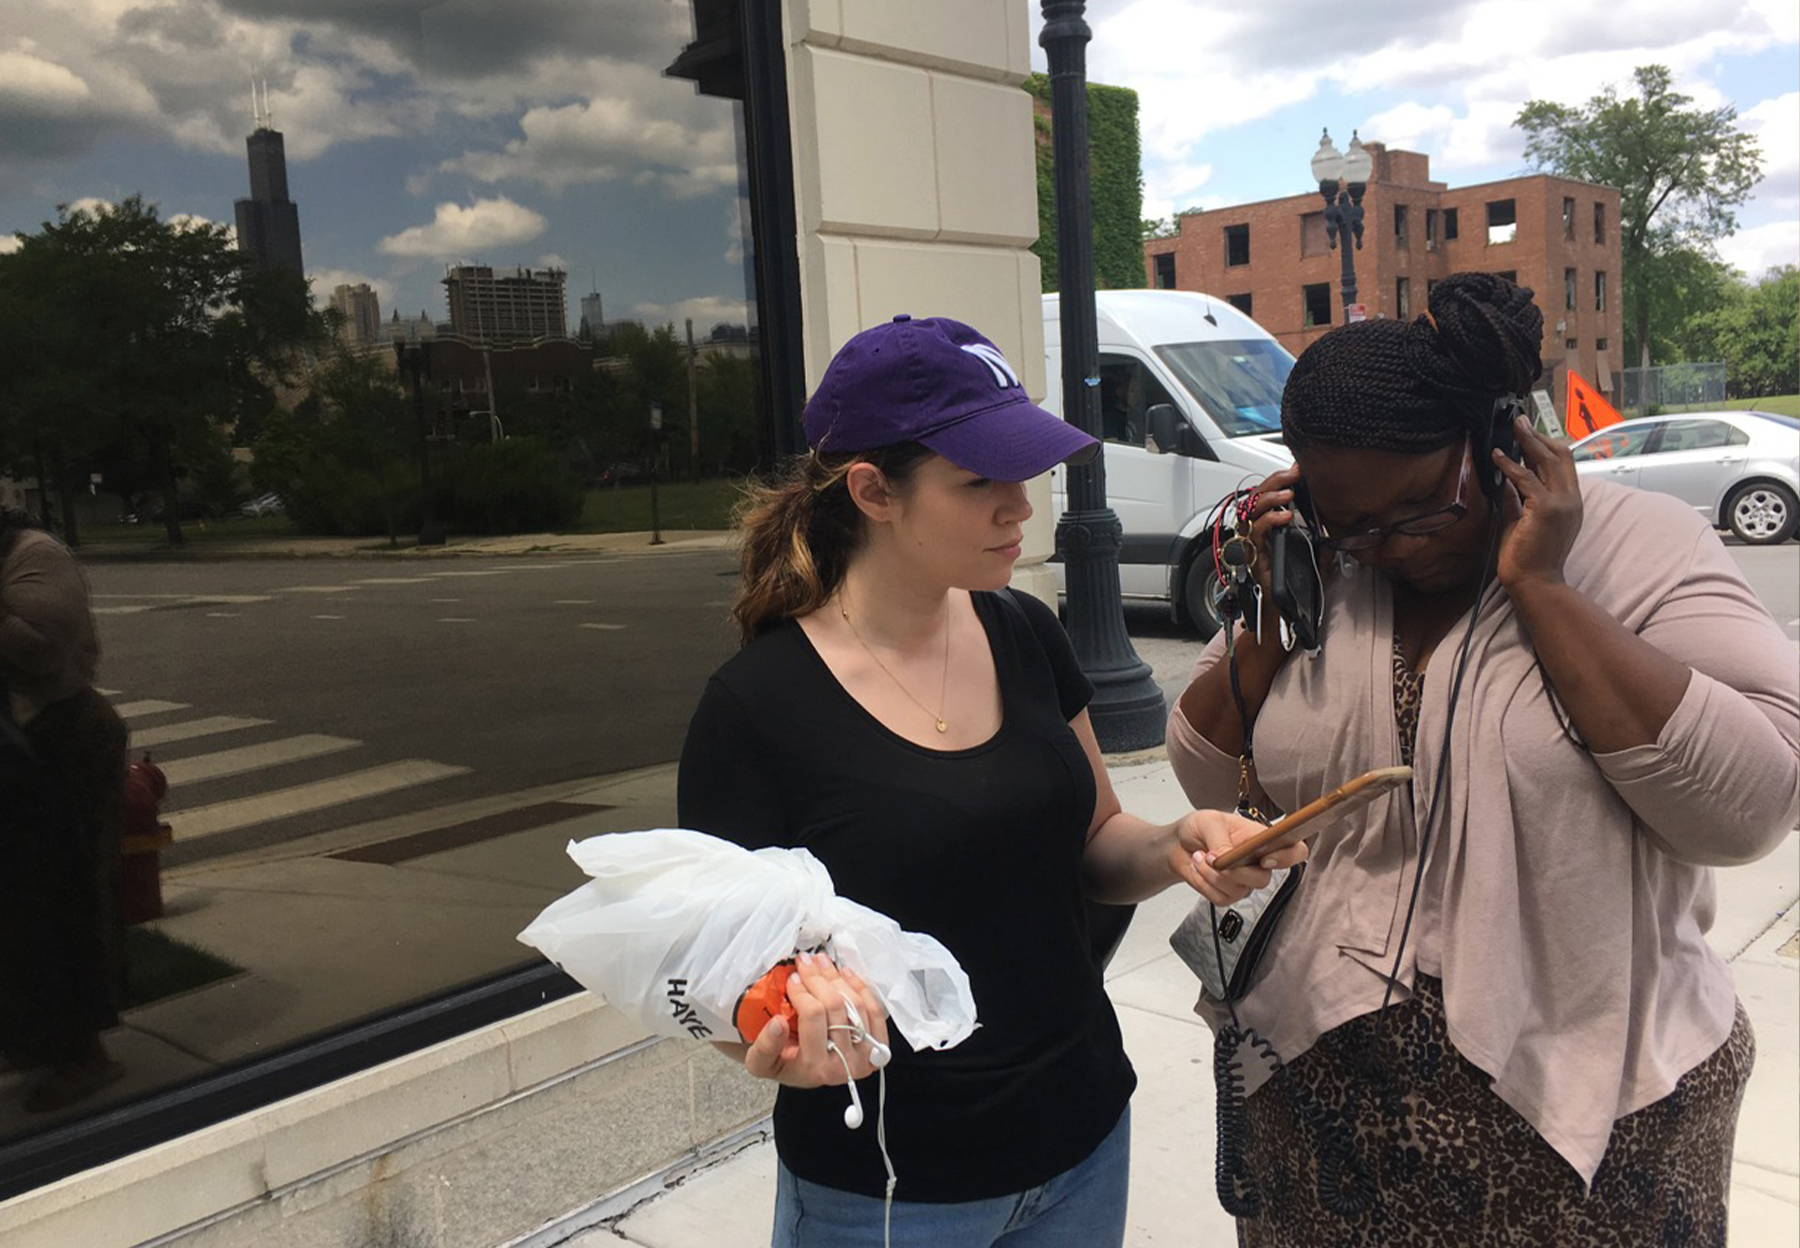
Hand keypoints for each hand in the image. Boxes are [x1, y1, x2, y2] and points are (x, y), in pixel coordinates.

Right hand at [741, 952, 889, 1088]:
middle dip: (818, 977)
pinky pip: (874, 1010)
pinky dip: (860, 987)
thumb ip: (765, 1046)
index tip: (791, 977)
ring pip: (855, 1004)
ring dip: (837, 977)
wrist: (807, 1072)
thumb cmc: (784, 1063)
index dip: (802, 991)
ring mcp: (866, 1055)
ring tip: (821, 962)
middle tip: (804, 961)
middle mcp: (845, 1064)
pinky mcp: (879, 1047)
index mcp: (816, 1068)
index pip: (813, 1017)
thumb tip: (778, 1023)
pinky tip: (844, 973)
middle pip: (836, 1006)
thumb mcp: (761, 1062)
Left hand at [1169, 809, 1308, 906]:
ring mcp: (1244, 881)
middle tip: (1215, 858)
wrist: (1177, 844)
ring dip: (1213, 875)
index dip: (1288, 857)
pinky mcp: (1228, 894)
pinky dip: (1204, 884)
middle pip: (1264, 880)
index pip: (1294, 851)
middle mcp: (1258, 862)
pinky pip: (1222, 899)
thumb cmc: (1200, 828)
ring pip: (1240, 890)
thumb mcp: (1209, 823)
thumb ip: (1221, 840)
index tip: (1264, 858)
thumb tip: (1227, 858)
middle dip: (1237, 872)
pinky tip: (1197, 869)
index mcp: (1262, 840)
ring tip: (1199, 857)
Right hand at [1234, 465, 1304, 657]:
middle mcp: (1257, 539)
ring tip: (1290, 494)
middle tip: (1294, 473)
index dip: (1280, 482)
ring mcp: (1254, 549)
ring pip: (1250, 513)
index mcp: (1270, 534)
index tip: (1298, 470)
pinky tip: (1286, 517)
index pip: (1268, 499)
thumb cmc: (1295, 595)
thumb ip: (1321, 543)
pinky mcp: (1255, 560)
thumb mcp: (1315, 561)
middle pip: (1255, 500)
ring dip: (1270, 499)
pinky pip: (1255, 535)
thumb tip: (1336, 526)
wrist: (1283, 623)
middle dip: (1274, 483)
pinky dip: (1269, 522)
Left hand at [1492, 417, 1582, 592]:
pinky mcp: (1546, 509)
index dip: (1546, 444)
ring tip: (1512, 428)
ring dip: (1527, 441)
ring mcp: (1562, 503)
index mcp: (1570, 502)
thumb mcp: (1523, 519)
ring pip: (1547, 461)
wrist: (1534, 582)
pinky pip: (1526, 478)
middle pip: (1560, 455)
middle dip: (1538, 435)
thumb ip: (1518, 499)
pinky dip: (1510, 465)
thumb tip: (1507, 479)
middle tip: (1520, 421)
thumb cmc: (1527, 556)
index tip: (1528, 433)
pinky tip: (1497, 456)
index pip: (1564, 463)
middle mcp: (1571, 499)